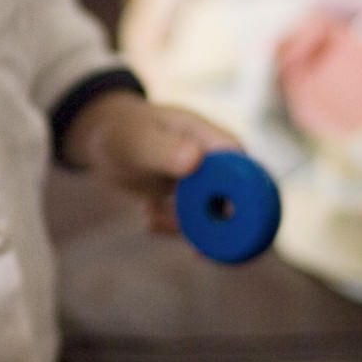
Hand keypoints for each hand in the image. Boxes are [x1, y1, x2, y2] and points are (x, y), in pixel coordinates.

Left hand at [61, 89, 238, 232]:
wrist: (109, 137)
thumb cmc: (125, 130)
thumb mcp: (137, 140)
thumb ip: (164, 149)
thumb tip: (195, 159)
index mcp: (222, 146)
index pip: (252, 184)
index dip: (243, 212)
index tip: (211, 230)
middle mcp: (225, 167)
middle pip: (240, 212)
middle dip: (207, 228)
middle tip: (168, 225)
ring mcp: (212, 185)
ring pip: (216, 225)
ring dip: (182, 228)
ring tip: (150, 215)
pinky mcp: (197, 201)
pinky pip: (197, 227)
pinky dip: (173, 227)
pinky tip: (149, 214)